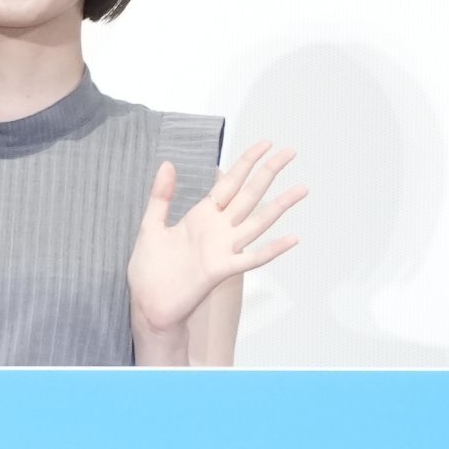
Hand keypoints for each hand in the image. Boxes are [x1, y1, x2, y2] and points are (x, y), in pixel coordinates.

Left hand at [129, 139, 307, 344]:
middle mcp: (217, 229)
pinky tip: (292, 238)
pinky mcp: (221, 271)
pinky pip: (251, 259)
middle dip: (269, 172)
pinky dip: (272, 250)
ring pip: (257, 222)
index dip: (247, 162)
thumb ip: (161, 196)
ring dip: (280, 206)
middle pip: (249, 194)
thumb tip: (168, 163)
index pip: (230, 182)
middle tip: (290, 152)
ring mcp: (222, 249)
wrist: (147, 304)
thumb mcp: (151, 226)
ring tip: (301, 188)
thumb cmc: (149, 270)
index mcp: (201, 216)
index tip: (266, 144)